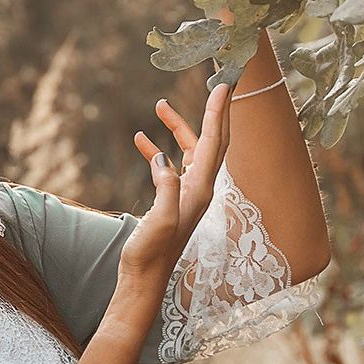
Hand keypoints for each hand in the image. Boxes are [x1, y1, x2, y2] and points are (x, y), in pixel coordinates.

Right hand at [117, 81, 231, 297]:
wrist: (143, 281)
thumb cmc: (151, 255)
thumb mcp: (159, 221)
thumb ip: (165, 188)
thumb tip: (163, 158)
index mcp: (200, 190)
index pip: (214, 142)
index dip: (217, 112)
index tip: (223, 84)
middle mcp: (200, 189)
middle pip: (212, 141)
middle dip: (213, 111)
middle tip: (216, 82)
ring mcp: (187, 194)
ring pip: (189, 150)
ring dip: (177, 127)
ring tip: (159, 105)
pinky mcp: (173, 200)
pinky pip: (170, 166)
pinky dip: (157, 150)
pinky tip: (140, 140)